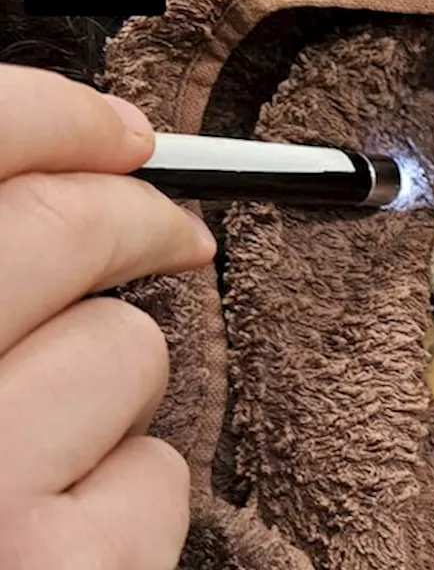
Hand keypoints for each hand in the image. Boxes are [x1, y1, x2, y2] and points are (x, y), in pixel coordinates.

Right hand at [0, 65, 215, 567]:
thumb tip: (53, 185)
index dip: (50, 118)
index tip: (114, 130)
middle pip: (57, 229)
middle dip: (136, 217)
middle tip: (171, 232)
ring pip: (125, 351)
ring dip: (115, 389)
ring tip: (51, 451)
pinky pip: (155, 472)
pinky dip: (133, 494)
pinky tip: (69, 537)